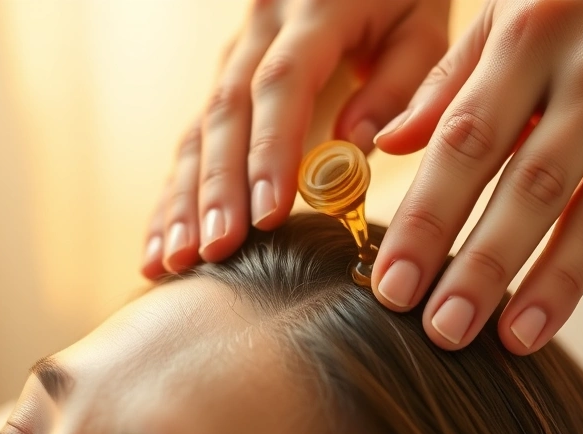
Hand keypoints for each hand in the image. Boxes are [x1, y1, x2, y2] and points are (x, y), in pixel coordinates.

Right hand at [142, 0, 449, 278]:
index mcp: (315, 8)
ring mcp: (236, 53)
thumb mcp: (424, 24)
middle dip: (218, 187)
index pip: (283, 82)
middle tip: (214, 250)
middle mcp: (262, 28)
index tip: (270, 212)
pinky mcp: (226, 78)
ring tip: (175, 260)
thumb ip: (400, 83)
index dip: (271, 148)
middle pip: (228, 110)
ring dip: (184, 198)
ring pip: (200, 127)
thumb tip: (359, 145)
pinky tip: (159, 243)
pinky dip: (175, 194)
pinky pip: (194, 137)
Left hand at [371, 0, 582, 353]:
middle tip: (421, 325)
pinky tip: (535, 325)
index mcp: (524, 34)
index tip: (386, 279)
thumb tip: (388, 142)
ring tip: (465, 336)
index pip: (459, 139)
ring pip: (561, 203)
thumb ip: (455, 76)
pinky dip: (573, 276)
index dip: (422, 215)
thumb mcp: (522, 7)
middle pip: (504, 177)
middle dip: (457, 257)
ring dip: (510, 278)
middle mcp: (576, 69)